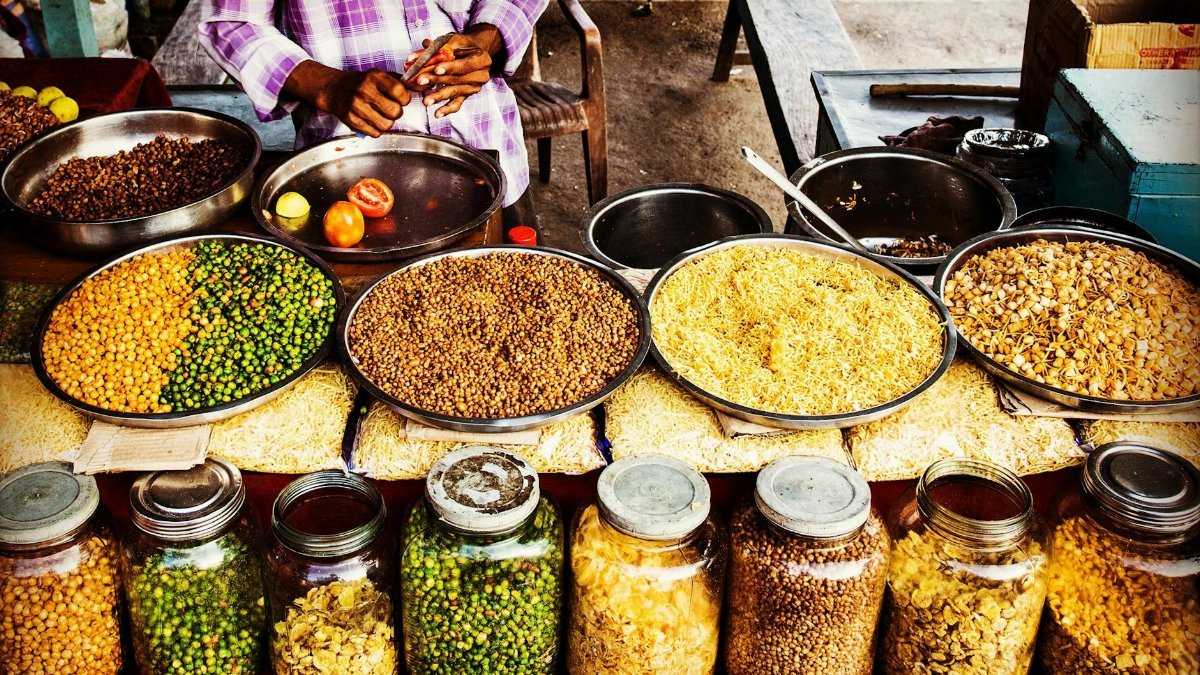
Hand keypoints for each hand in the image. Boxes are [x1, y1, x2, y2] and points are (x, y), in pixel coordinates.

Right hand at [284, 61, 410, 136]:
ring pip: (386, 125)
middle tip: (391, 108)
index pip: (400, 92)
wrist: (335, 89)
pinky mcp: (351, 120)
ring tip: (381, 115)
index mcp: (374, 76)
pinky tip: (371, 120)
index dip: (405, 99)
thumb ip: (403, 83)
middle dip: (397, 112)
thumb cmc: (363, 83)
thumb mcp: (381, 76)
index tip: (401, 99)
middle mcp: (364, 90)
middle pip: (395, 112)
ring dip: (387, 122)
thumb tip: (424, 86)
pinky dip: (376, 129)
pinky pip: (375, 133)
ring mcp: (356, 106)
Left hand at [411, 26, 501, 117]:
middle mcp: (481, 75)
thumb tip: (419, 51)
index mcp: (482, 59)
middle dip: (438, 80)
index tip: (436, 68)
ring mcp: (474, 87)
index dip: (450, 67)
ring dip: (439, 96)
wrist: (475, 52)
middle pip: (458, 80)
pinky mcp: (467, 95)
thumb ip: (438, 47)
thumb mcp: (454, 41)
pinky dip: (447, 109)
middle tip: (421, 81)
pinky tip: (437, 114)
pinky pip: (457, 104)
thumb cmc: (464, 45)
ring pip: (455, 92)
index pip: (465, 65)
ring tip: (426, 100)